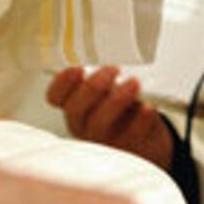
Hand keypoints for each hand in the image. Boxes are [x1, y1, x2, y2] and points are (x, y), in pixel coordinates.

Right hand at [47, 66, 173, 171]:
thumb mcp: (110, 90)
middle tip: (114, 69)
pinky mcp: (126, 148)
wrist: (146, 136)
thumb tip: (112, 55)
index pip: (55, 96)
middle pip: (75, 108)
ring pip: (100, 122)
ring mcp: (103, 139)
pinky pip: (131, 134)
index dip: (62, 83)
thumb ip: (104, 77)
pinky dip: (141, 119)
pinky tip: (148, 107)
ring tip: (134, 83)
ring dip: (116, 100)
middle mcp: (83, 123)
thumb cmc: (123, 106)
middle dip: (93, 86)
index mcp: (75, 105)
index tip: (77, 68)